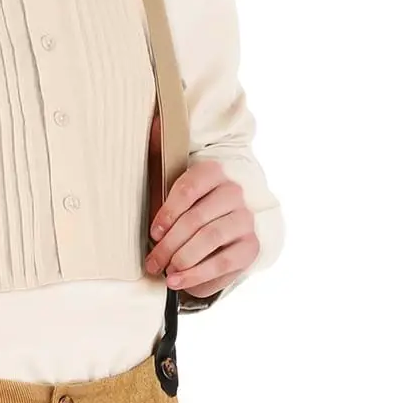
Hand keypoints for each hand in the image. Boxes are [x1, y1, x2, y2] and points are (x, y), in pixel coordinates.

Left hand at [144, 128, 258, 302]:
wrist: (227, 227)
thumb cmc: (190, 205)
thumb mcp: (172, 180)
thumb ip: (161, 153)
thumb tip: (152, 121)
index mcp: (214, 172)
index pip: (188, 188)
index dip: (168, 212)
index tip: (153, 232)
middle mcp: (234, 193)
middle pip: (196, 220)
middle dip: (168, 245)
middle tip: (151, 261)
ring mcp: (245, 220)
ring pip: (208, 240)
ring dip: (182, 259)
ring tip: (165, 272)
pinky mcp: (250, 247)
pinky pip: (222, 263)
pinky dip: (197, 275)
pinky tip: (178, 281)